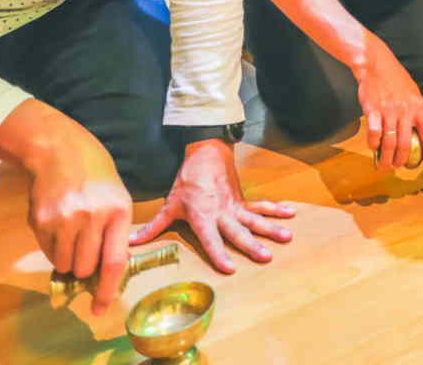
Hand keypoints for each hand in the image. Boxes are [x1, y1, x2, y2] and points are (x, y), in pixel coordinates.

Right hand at [21, 121, 136, 314]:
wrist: (60, 150)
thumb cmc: (96, 176)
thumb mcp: (118, 198)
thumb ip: (115, 233)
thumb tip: (108, 274)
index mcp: (119, 212)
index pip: (114, 262)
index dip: (107, 290)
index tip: (101, 308)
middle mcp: (92, 217)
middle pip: (86, 268)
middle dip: (85, 271)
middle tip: (84, 256)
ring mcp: (65, 219)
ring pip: (64, 265)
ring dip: (67, 261)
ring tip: (71, 237)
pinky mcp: (41, 221)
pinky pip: (47, 253)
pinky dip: (53, 249)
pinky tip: (58, 227)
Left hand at [132, 139, 293, 278]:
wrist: (205, 153)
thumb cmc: (187, 180)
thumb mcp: (170, 204)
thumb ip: (155, 226)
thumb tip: (131, 242)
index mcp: (203, 217)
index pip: (211, 240)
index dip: (219, 254)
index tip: (230, 268)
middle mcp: (221, 213)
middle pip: (238, 232)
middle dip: (252, 245)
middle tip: (266, 256)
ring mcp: (235, 206)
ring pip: (254, 219)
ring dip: (270, 227)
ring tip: (286, 237)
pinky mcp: (242, 199)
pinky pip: (260, 205)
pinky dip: (276, 208)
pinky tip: (291, 213)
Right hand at [348, 38, 422, 169]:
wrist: (376, 64)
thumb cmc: (395, 78)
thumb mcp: (413, 92)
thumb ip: (416, 111)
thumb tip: (420, 129)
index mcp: (418, 106)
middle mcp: (406, 111)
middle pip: (406, 143)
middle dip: (402, 160)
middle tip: (398, 166)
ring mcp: (389, 111)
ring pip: (390, 143)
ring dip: (387, 158)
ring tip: (385, 165)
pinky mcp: (373, 111)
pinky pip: (375, 134)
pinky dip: (373, 144)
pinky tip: (373, 147)